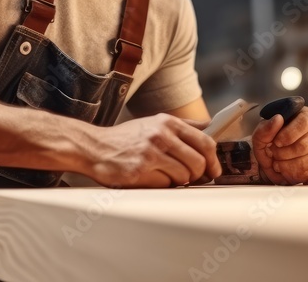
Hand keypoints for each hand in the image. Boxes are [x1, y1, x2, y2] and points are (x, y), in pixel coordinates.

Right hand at [86, 114, 221, 187]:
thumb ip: (182, 126)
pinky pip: (166, 185)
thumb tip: (211, 127)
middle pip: (198, 162)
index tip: (213, 170)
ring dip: (179, 181)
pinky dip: (163, 186)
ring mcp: (150, 153)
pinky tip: (151, 178)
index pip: (205, 142)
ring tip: (165, 176)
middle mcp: (161, 135)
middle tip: (192, 179)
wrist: (93, 147)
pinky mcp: (140, 171)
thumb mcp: (154, 123)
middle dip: (198, 175)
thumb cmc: (125, 139)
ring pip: (184, 176)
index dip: (213, 160)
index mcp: (167, 122)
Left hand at [252, 106, 307, 184]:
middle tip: (274, 154)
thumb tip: (278, 118)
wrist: (270, 162)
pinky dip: (293, 174)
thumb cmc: (268, 144)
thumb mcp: (260, 135)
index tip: (276, 142)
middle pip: (305, 144)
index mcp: (305, 115)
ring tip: (278, 163)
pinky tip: (286, 170)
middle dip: (285, 153)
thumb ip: (266, 127)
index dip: (289, 134)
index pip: (304, 122)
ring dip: (287, 165)